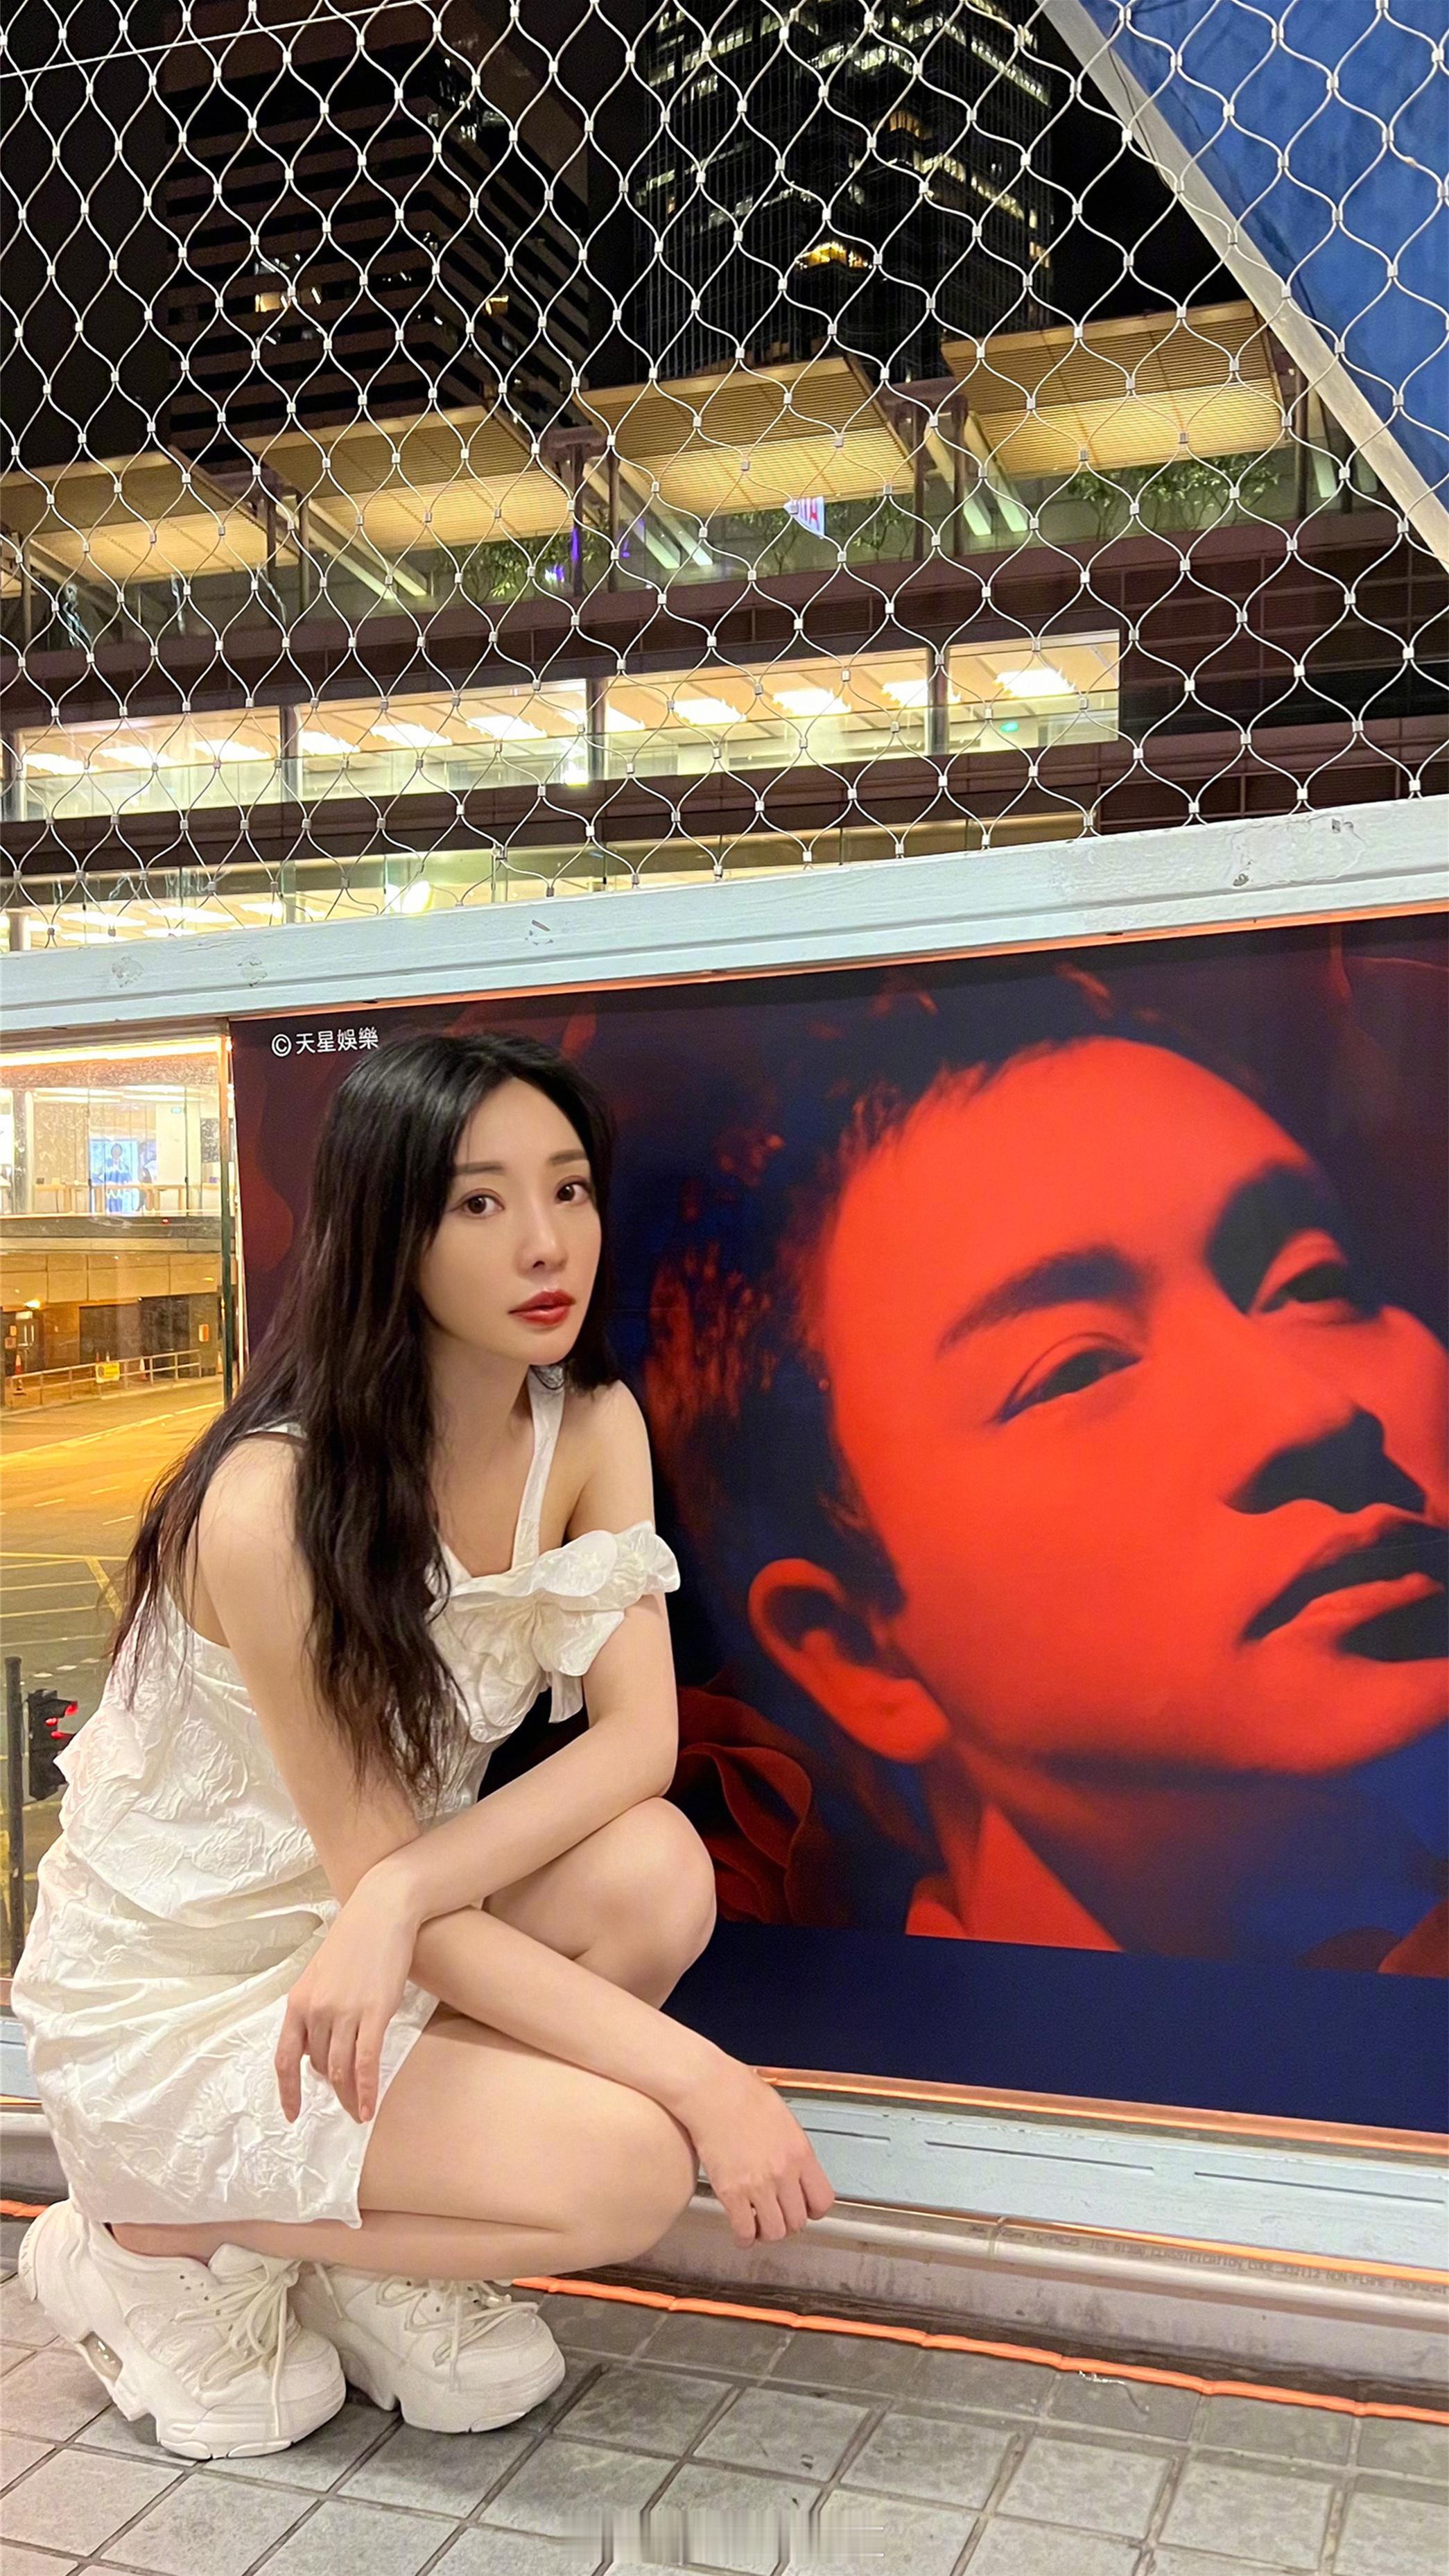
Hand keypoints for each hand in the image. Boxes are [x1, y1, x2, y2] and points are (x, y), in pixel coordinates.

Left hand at [275, 1874, 418, 2125]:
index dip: (287, 2091)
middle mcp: (316, 2010)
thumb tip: (317, 2051)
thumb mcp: (321, 1975)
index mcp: (298, 2002)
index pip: (285, 2059)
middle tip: (345, 2102)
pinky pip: (366, 2063)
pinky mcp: (374, 2012)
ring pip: (341, 2071)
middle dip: (332, 2089)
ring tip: (357, 2112)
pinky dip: (366, 2092)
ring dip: (349, 2098)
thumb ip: (314, 2012)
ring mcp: (344, 2012)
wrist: (382, 1910)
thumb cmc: (355, 1940)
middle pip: (321, 2067)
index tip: (292, 2114)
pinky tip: (368, 2109)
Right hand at [677, 2055, 835, 2246]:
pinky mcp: (731, 2192)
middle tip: (777, 2216)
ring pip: (775, 2232)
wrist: (711, 2090)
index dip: (813, 2210)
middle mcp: (784, 2173)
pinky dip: (744, 2237)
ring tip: (759, 2224)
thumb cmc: (742, 2094)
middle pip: (798, 2221)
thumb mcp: (784, 2119)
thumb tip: (795, 2168)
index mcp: (800, 2153)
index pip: (822, 2201)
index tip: (803, 2208)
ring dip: (767, 2232)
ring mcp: (757, 2185)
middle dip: (788, 2222)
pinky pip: (744, 2230)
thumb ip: (793, 2149)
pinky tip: (741, 2231)